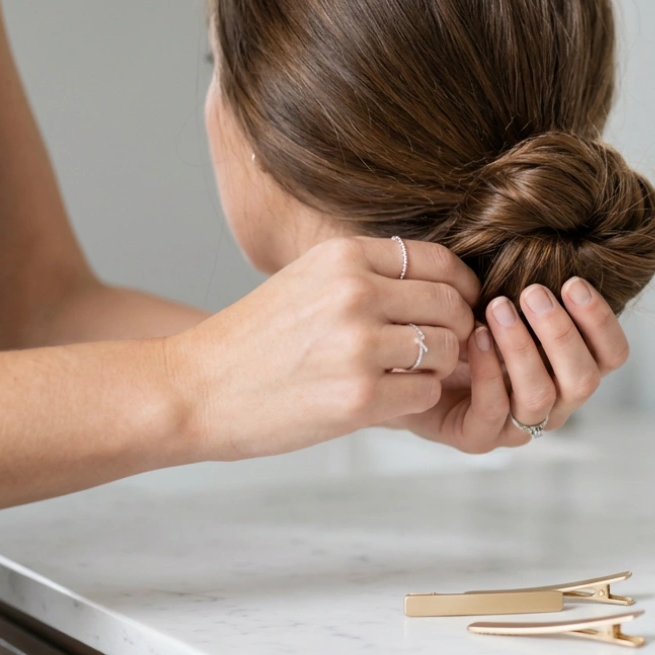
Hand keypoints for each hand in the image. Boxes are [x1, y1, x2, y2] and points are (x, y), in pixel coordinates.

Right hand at [167, 237, 478, 460]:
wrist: (193, 389)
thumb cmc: (255, 339)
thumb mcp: (308, 279)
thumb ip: (369, 274)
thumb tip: (444, 284)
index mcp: (344, 257)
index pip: (439, 261)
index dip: (461, 287)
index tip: (457, 306)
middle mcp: (356, 292)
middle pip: (451, 305)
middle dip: (455, 329)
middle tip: (438, 348)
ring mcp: (359, 345)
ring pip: (446, 348)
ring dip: (436, 366)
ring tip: (405, 373)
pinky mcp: (360, 396)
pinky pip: (427, 392)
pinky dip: (415, 398)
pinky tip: (386, 397)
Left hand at [386, 276, 628, 452]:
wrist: (410, 362)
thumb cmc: (467, 324)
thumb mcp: (505, 298)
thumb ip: (532, 287)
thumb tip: (549, 243)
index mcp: (571, 367)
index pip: (612, 355)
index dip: (601, 322)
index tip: (573, 283)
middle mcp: (555, 401)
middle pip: (585, 379)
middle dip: (562, 333)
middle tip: (533, 293)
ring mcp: (518, 425)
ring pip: (540, 396)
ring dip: (522, 348)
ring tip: (498, 307)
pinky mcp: (479, 437)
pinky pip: (493, 410)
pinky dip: (487, 371)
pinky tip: (475, 336)